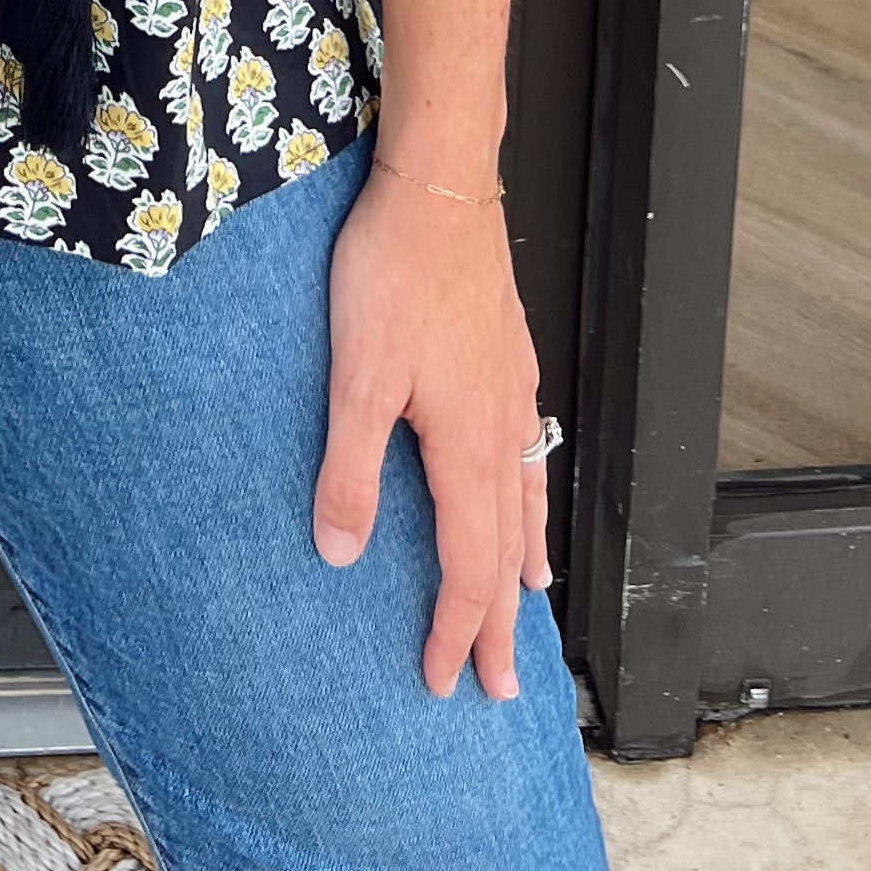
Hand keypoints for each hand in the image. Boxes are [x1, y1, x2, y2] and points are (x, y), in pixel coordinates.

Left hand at [312, 158, 547, 700]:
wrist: (439, 188)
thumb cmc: (395, 270)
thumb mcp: (355, 375)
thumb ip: (349, 468)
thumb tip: (341, 550)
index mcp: (467, 447)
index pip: (469, 567)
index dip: (457, 629)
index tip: (446, 678)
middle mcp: (502, 429)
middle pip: (507, 551)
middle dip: (500, 623)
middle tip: (500, 682)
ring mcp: (511, 392)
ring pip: (526, 503)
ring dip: (522, 565)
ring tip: (527, 605)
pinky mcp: (507, 357)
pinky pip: (528, 455)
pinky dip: (530, 498)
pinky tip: (524, 489)